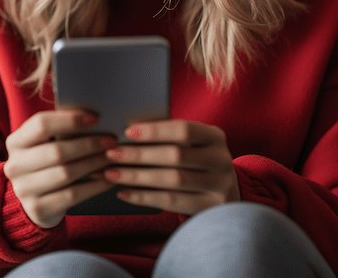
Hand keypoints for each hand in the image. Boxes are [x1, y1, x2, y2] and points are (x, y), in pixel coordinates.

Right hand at [3, 110, 117, 228]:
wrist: (35, 202)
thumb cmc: (47, 164)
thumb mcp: (45, 145)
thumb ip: (62, 130)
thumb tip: (96, 118)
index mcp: (16, 142)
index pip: (41, 124)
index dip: (70, 120)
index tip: (95, 119)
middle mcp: (15, 165)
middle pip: (57, 151)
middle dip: (88, 144)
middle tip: (112, 140)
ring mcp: (24, 189)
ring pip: (66, 173)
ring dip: (94, 163)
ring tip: (112, 157)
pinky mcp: (37, 208)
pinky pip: (72, 195)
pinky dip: (94, 186)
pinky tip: (108, 178)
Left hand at [102, 120, 239, 214]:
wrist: (226, 194)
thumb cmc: (197, 162)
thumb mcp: (193, 146)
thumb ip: (170, 139)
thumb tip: (128, 134)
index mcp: (215, 137)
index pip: (184, 130)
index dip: (155, 130)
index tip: (127, 132)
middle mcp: (221, 160)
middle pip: (176, 156)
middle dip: (140, 154)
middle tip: (111, 154)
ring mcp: (220, 186)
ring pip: (173, 180)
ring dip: (137, 176)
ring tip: (112, 173)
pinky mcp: (211, 208)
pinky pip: (173, 202)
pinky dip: (145, 198)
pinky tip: (124, 193)